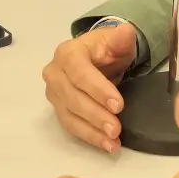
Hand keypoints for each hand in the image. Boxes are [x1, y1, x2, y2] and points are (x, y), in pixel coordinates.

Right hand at [42, 24, 136, 152]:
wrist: (96, 57)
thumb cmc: (106, 48)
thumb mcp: (116, 40)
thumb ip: (121, 38)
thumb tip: (125, 31)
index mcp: (67, 53)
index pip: (80, 73)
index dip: (98, 90)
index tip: (118, 105)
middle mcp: (54, 73)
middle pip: (73, 97)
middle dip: (95, 115)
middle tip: (116, 129)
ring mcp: (54, 93)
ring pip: (70, 115)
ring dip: (92, 131)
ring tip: (113, 142)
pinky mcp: (58, 109)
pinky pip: (71, 126)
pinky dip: (89, 137)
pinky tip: (106, 146)